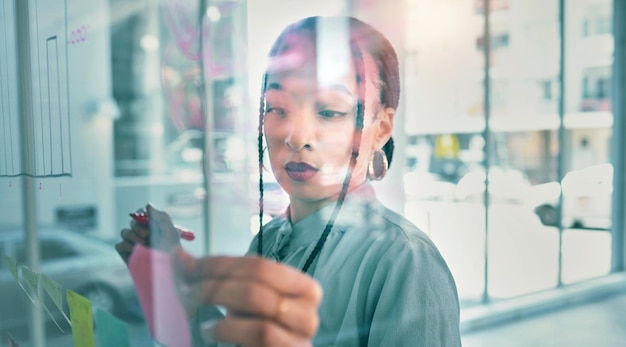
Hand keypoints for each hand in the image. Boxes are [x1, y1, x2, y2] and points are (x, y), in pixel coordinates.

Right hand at [115, 204, 181, 263]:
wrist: (168, 268)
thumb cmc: (172, 250)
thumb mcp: (170, 230)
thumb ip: (160, 215)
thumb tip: (147, 205)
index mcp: (154, 226)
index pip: (141, 214)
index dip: (141, 215)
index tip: (147, 220)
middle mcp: (143, 234)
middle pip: (132, 222)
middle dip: (138, 227)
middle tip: (147, 235)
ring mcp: (134, 244)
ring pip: (124, 232)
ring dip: (133, 236)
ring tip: (144, 245)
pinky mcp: (127, 255)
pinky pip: (119, 245)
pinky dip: (126, 246)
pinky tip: (136, 252)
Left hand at [174, 249, 322, 346]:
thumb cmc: (254, 331)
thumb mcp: (239, 301)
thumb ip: (215, 277)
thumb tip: (179, 255)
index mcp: (303, 287)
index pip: (258, 264)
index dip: (219, 263)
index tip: (188, 266)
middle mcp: (309, 310)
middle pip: (256, 282)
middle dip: (215, 282)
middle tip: (187, 290)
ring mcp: (302, 336)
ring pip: (259, 304)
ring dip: (219, 301)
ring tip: (196, 308)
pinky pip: (261, 331)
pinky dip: (228, 328)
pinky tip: (210, 330)